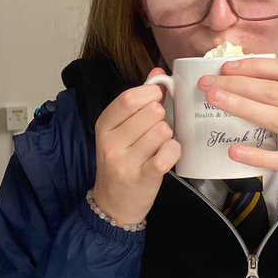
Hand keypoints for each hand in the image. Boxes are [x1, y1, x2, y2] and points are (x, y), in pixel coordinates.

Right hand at [91, 69, 179, 226]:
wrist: (113, 204)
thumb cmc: (121, 162)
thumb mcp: (120, 131)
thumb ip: (138, 100)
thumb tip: (158, 73)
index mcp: (104, 125)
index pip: (129, 98)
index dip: (150, 94)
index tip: (158, 100)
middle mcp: (111, 142)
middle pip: (151, 112)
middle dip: (160, 119)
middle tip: (154, 132)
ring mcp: (125, 162)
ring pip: (163, 131)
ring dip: (167, 137)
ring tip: (157, 147)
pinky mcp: (143, 178)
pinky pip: (168, 152)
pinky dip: (173, 151)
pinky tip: (166, 156)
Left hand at [199, 59, 277, 219]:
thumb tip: (250, 89)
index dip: (255, 66)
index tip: (226, 67)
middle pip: (275, 92)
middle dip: (238, 84)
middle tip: (208, 84)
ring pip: (276, 117)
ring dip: (242, 106)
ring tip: (215, 101)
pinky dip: (256, 154)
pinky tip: (234, 151)